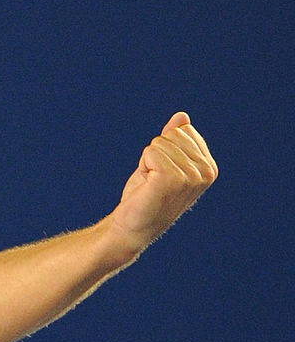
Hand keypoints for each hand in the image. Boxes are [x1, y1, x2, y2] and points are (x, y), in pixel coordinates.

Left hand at [109, 112, 217, 256]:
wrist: (132, 225)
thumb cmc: (146, 194)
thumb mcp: (163, 162)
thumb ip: (174, 140)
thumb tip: (182, 116)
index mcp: (208, 166)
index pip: (182, 130)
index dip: (164, 148)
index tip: (161, 171)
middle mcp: (205, 172)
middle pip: (171, 135)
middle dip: (155, 153)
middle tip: (153, 178)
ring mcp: (191, 177)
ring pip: (158, 143)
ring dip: (147, 162)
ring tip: (150, 183)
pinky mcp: (172, 180)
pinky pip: (151, 152)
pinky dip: (142, 166)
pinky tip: (147, 184)